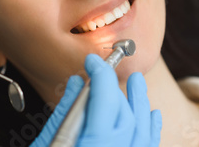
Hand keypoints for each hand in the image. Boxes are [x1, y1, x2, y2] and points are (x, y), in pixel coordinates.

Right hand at [32, 54, 161, 146]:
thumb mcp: (47, 145)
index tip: (92, 61)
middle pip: (124, 115)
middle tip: (106, 68)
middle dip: (117, 88)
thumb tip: (78, 84)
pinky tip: (151, 115)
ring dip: (140, 104)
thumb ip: (64, 115)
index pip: (105, 102)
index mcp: (93, 146)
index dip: (101, 76)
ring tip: (137, 83)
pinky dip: (150, 130)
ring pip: (142, 132)